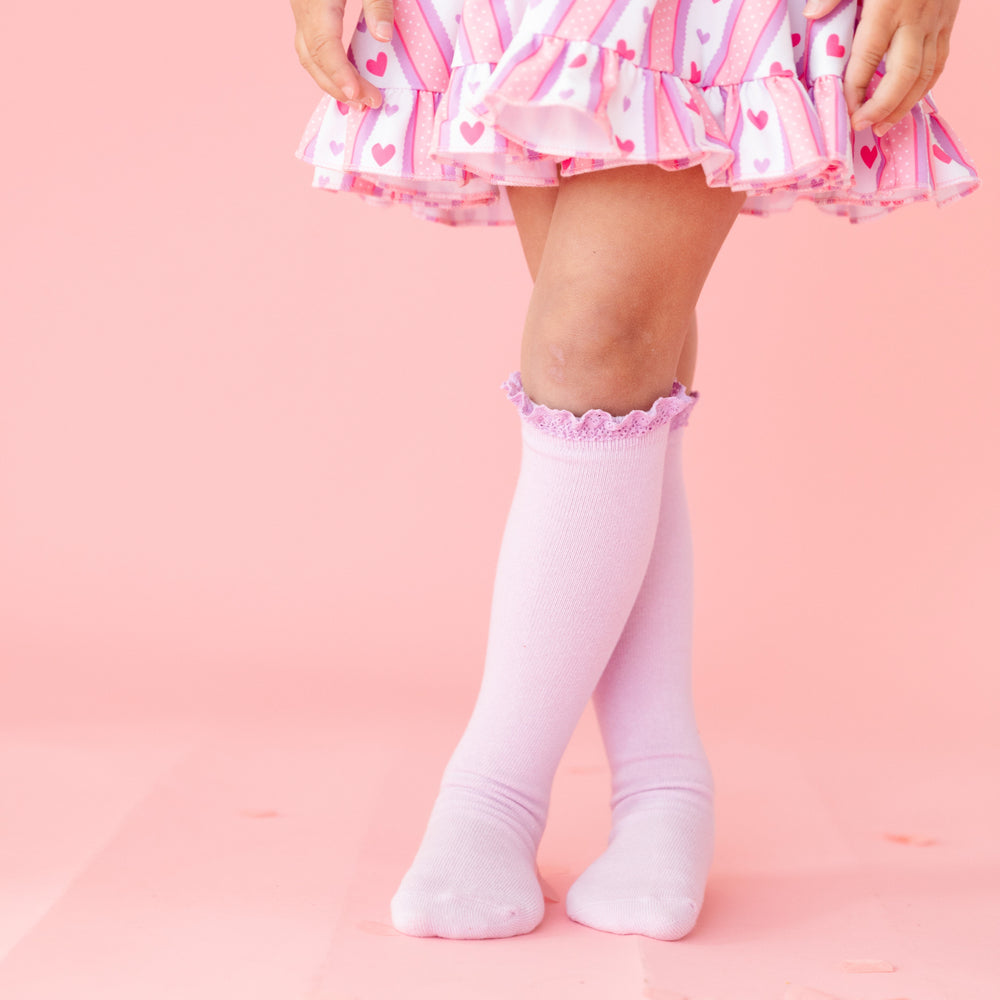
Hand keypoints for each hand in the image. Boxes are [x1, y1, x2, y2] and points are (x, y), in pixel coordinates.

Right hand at [291, 0, 394, 109]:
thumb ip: (377, 5)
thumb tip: (384, 38)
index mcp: (317, 3)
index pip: (324, 46)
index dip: (339, 73)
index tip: (357, 95)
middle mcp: (303, 11)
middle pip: (315, 58)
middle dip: (340, 87)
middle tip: (369, 103)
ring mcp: (301, 13)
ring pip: (309, 56)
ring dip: (331, 82)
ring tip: (357, 100)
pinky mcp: (305, 12)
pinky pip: (310, 48)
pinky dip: (325, 68)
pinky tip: (343, 79)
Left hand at [803, 0, 960, 136]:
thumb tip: (811, 15)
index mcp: (888, 6)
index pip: (868, 59)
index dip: (855, 91)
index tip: (843, 113)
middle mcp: (916, 18)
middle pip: (903, 75)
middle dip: (882, 108)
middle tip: (862, 128)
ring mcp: (937, 20)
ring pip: (926, 74)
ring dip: (905, 105)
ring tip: (883, 127)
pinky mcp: (949, 19)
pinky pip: (940, 61)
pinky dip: (925, 87)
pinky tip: (908, 102)